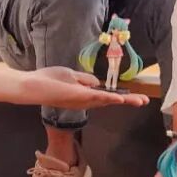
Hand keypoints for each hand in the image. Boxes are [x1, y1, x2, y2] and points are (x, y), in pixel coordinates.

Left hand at [18, 67, 149, 108]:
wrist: (32, 86)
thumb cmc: (48, 79)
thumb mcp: (70, 75)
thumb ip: (85, 79)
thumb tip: (98, 83)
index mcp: (84, 95)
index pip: (106, 97)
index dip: (120, 97)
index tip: (136, 98)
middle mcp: (85, 100)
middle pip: (110, 101)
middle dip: (128, 101)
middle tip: (144, 101)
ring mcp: (82, 100)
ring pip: (107, 100)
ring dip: (124, 100)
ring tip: (140, 101)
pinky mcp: (77, 97)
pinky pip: (96, 97)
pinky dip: (109, 98)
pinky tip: (120, 99)